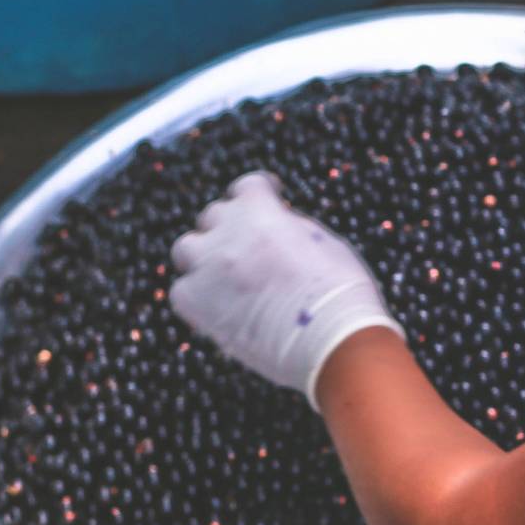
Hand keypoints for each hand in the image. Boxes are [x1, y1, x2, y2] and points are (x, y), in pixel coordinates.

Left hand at [170, 172, 404, 409]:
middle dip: (232, 225)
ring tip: (223, 272)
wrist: (334, 339)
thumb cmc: (341, 292)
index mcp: (262, 210)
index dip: (261, 190)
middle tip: (247, 243)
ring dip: (204, 255)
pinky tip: (220, 304)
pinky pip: (183, 290)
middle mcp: (228, 232)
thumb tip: (275, 224)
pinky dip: (199, 294)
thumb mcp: (324, 241)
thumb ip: (291, 226)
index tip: (268, 195)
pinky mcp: (196, 304)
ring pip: (187, 248)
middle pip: (215, 215)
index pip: (248, 185)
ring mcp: (208, 267)